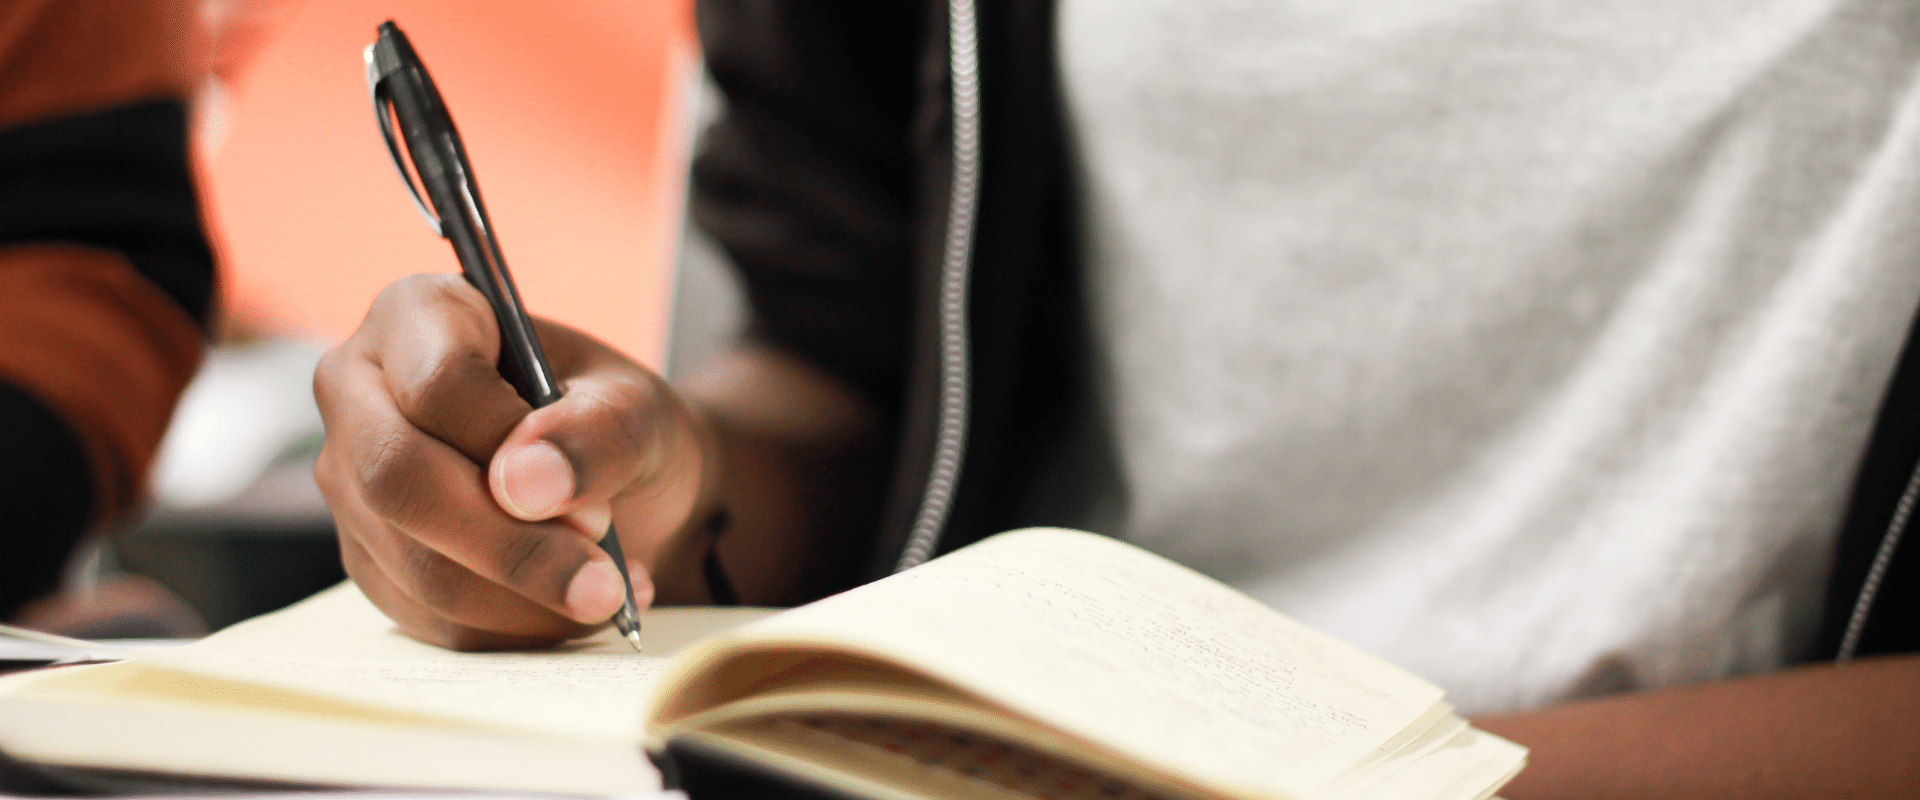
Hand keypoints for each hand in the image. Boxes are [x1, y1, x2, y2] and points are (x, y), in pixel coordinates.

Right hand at [314, 274, 709, 649]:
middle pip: (400, 479)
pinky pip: (428, 615)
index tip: (587, 499)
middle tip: (604, 585)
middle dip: (510, 548)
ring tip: (610, 593)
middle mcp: (359, 391)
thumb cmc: (616, 422)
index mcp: (417, 316)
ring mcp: (353, 481)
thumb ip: (593, 434)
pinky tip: (574, 610)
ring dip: (523, 599)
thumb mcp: (637, 411)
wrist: (620, 482)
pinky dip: (512, 628)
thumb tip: (523, 486)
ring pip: (414, 562)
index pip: (435, 383)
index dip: (508, 446)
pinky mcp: (372, 558)